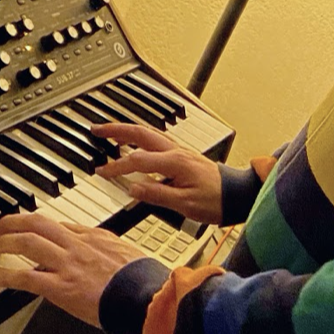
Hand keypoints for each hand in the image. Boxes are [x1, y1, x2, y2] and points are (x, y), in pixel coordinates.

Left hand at [0, 214, 144, 324]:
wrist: (146, 298)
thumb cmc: (144, 282)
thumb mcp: (130, 255)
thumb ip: (113, 252)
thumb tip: (107, 256)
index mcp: (97, 237)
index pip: (62, 225)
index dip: (41, 227)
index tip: (31, 230)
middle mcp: (79, 245)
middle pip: (38, 222)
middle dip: (13, 221)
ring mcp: (68, 264)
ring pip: (27, 242)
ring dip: (5, 242)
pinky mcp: (61, 287)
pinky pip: (27, 277)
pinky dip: (7, 275)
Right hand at [91, 122, 222, 224]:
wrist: (237, 195)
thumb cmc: (216, 201)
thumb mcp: (185, 204)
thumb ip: (157, 195)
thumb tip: (133, 188)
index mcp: (175, 162)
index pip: (137, 160)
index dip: (116, 166)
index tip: (102, 173)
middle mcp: (177, 151)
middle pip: (140, 133)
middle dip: (116, 130)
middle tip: (96, 130)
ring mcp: (180, 151)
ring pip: (148, 133)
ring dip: (127, 130)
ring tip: (109, 132)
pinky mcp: (183, 155)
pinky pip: (156, 140)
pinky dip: (140, 137)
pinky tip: (134, 142)